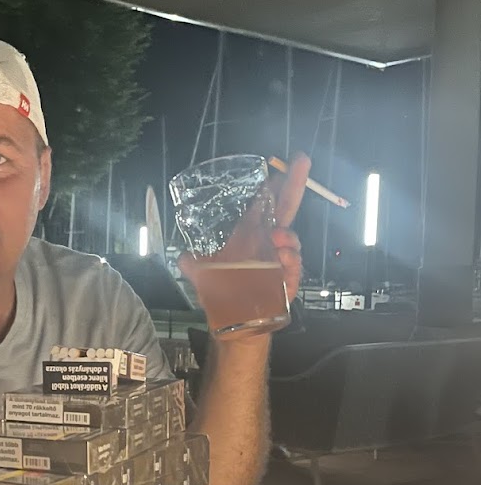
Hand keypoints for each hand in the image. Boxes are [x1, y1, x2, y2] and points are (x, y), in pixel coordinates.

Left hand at [177, 152, 310, 307]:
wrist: (235, 323)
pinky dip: (291, 262)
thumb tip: (183, 256)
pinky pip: (294, 268)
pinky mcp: (287, 282)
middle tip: (301, 162)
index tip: (278, 167)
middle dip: (294, 184)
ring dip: (288, 236)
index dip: (272, 186)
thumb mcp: (203, 275)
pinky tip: (284, 259)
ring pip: (291, 240)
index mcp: (251, 236)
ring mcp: (280, 262)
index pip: (263, 206)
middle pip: (286, 210)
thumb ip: (193, 262)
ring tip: (278, 238)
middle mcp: (268, 244)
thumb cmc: (223, 293)